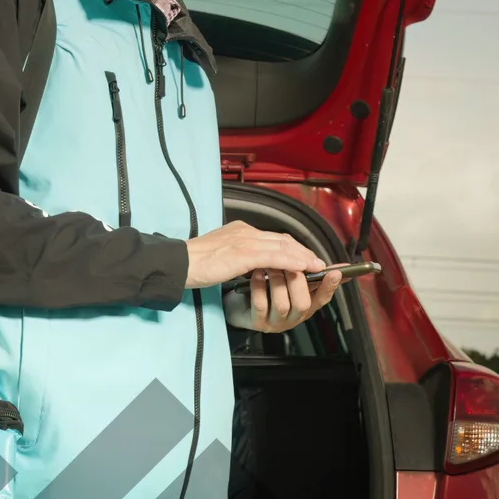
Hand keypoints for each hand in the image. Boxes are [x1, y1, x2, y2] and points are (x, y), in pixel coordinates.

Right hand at [185, 220, 340, 332]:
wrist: (179, 264)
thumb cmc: (196, 264)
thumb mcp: (222, 255)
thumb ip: (240, 255)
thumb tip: (253, 264)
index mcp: (241, 230)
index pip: (274, 237)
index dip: (294, 248)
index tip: (306, 258)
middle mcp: (246, 231)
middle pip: (283, 239)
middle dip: (304, 251)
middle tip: (319, 262)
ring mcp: (245, 240)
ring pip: (282, 246)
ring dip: (303, 257)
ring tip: (317, 266)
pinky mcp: (244, 253)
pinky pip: (274, 256)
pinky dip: (291, 261)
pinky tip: (303, 267)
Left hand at [229, 263, 342, 333]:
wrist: (238, 302)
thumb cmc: (265, 288)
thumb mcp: (287, 280)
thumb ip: (304, 271)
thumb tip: (323, 261)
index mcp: (304, 306)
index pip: (322, 299)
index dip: (329, 286)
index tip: (335, 272)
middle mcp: (292, 318)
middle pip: (303, 303)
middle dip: (297, 281)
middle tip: (289, 263)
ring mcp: (274, 322)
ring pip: (282, 304)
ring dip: (277, 281)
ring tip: (270, 264)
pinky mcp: (256, 322)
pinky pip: (261, 305)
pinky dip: (259, 287)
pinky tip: (256, 273)